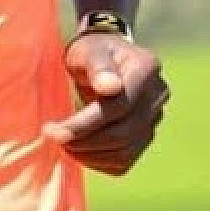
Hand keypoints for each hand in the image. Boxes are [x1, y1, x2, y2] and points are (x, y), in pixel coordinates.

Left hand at [42, 34, 169, 175]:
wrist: (102, 58)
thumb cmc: (92, 50)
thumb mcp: (90, 49)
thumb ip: (98, 65)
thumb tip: (110, 87)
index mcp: (146, 68)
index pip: (119, 106)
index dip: (87, 122)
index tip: (55, 131)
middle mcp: (157, 95)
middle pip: (123, 131)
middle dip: (85, 139)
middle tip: (52, 136)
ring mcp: (154, 118)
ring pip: (125, 150)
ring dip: (89, 153)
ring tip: (62, 142)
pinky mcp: (145, 136)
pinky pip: (124, 160)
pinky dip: (98, 161)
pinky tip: (77, 150)